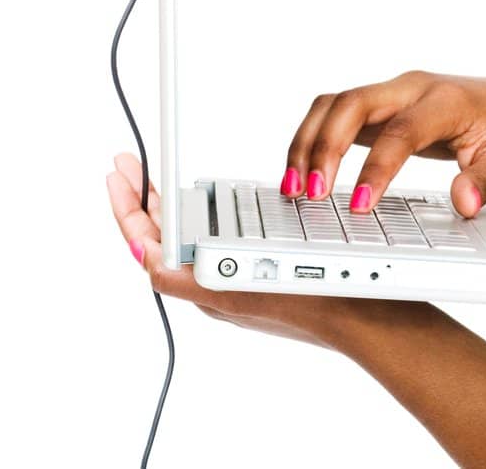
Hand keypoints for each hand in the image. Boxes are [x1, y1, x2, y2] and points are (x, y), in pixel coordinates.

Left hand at [106, 151, 357, 349]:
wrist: (366, 320)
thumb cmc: (319, 300)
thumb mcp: (250, 285)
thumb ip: (193, 277)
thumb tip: (144, 258)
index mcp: (206, 286)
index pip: (149, 248)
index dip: (128, 211)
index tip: (119, 176)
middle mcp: (214, 287)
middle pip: (163, 239)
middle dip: (141, 201)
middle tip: (127, 165)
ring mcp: (234, 284)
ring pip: (187, 241)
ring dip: (170, 210)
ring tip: (156, 183)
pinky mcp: (257, 279)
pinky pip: (217, 246)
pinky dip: (204, 221)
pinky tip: (214, 207)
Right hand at [279, 71, 485, 217]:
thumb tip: (463, 203)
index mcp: (447, 100)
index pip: (401, 131)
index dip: (376, 169)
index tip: (359, 207)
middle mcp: (414, 89)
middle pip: (352, 103)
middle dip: (324, 146)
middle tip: (310, 194)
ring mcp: (395, 94)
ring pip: (335, 104)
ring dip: (308, 142)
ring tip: (294, 188)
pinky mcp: (382, 108)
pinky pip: (336, 115)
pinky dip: (314, 140)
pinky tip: (303, 175)